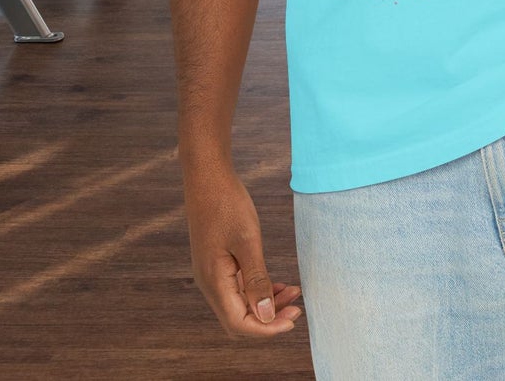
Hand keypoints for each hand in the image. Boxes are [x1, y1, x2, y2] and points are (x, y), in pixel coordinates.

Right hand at [182, 158, 303, 338]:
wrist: (207, 177)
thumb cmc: (227, 205)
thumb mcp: (248, 241)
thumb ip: (257, 280)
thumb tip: (266, 316)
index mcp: (215, 282)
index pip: (240, 324)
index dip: (267, 328)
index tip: (293, 319)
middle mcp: (210, 284)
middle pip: (239, 319)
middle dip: (268, 320)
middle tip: (297, 309)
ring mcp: (212, 274)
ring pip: (240, 303)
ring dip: (266, 304)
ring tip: (293, 293)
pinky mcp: (217, 263)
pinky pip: (238, 287)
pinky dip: (258, 290)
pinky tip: (278, 284)